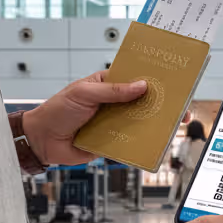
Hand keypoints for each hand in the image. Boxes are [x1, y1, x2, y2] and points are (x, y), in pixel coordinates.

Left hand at [23, 72, 192, 165]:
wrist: (41, 141)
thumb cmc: (57, 110)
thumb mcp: (84, 93)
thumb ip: (113, 91)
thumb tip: (141, 86)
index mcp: (107, 85)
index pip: (134, 79)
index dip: (153, 79)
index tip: (172, 81)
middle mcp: (113, 103)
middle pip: (143, 103)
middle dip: (162, 105)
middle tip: (181, 109)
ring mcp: (114, 123)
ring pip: (140, 123)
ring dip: (156, 125)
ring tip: (173, 126)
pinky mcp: (112, 142)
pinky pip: (131, 142)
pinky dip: (142, 143)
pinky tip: (156, 143)